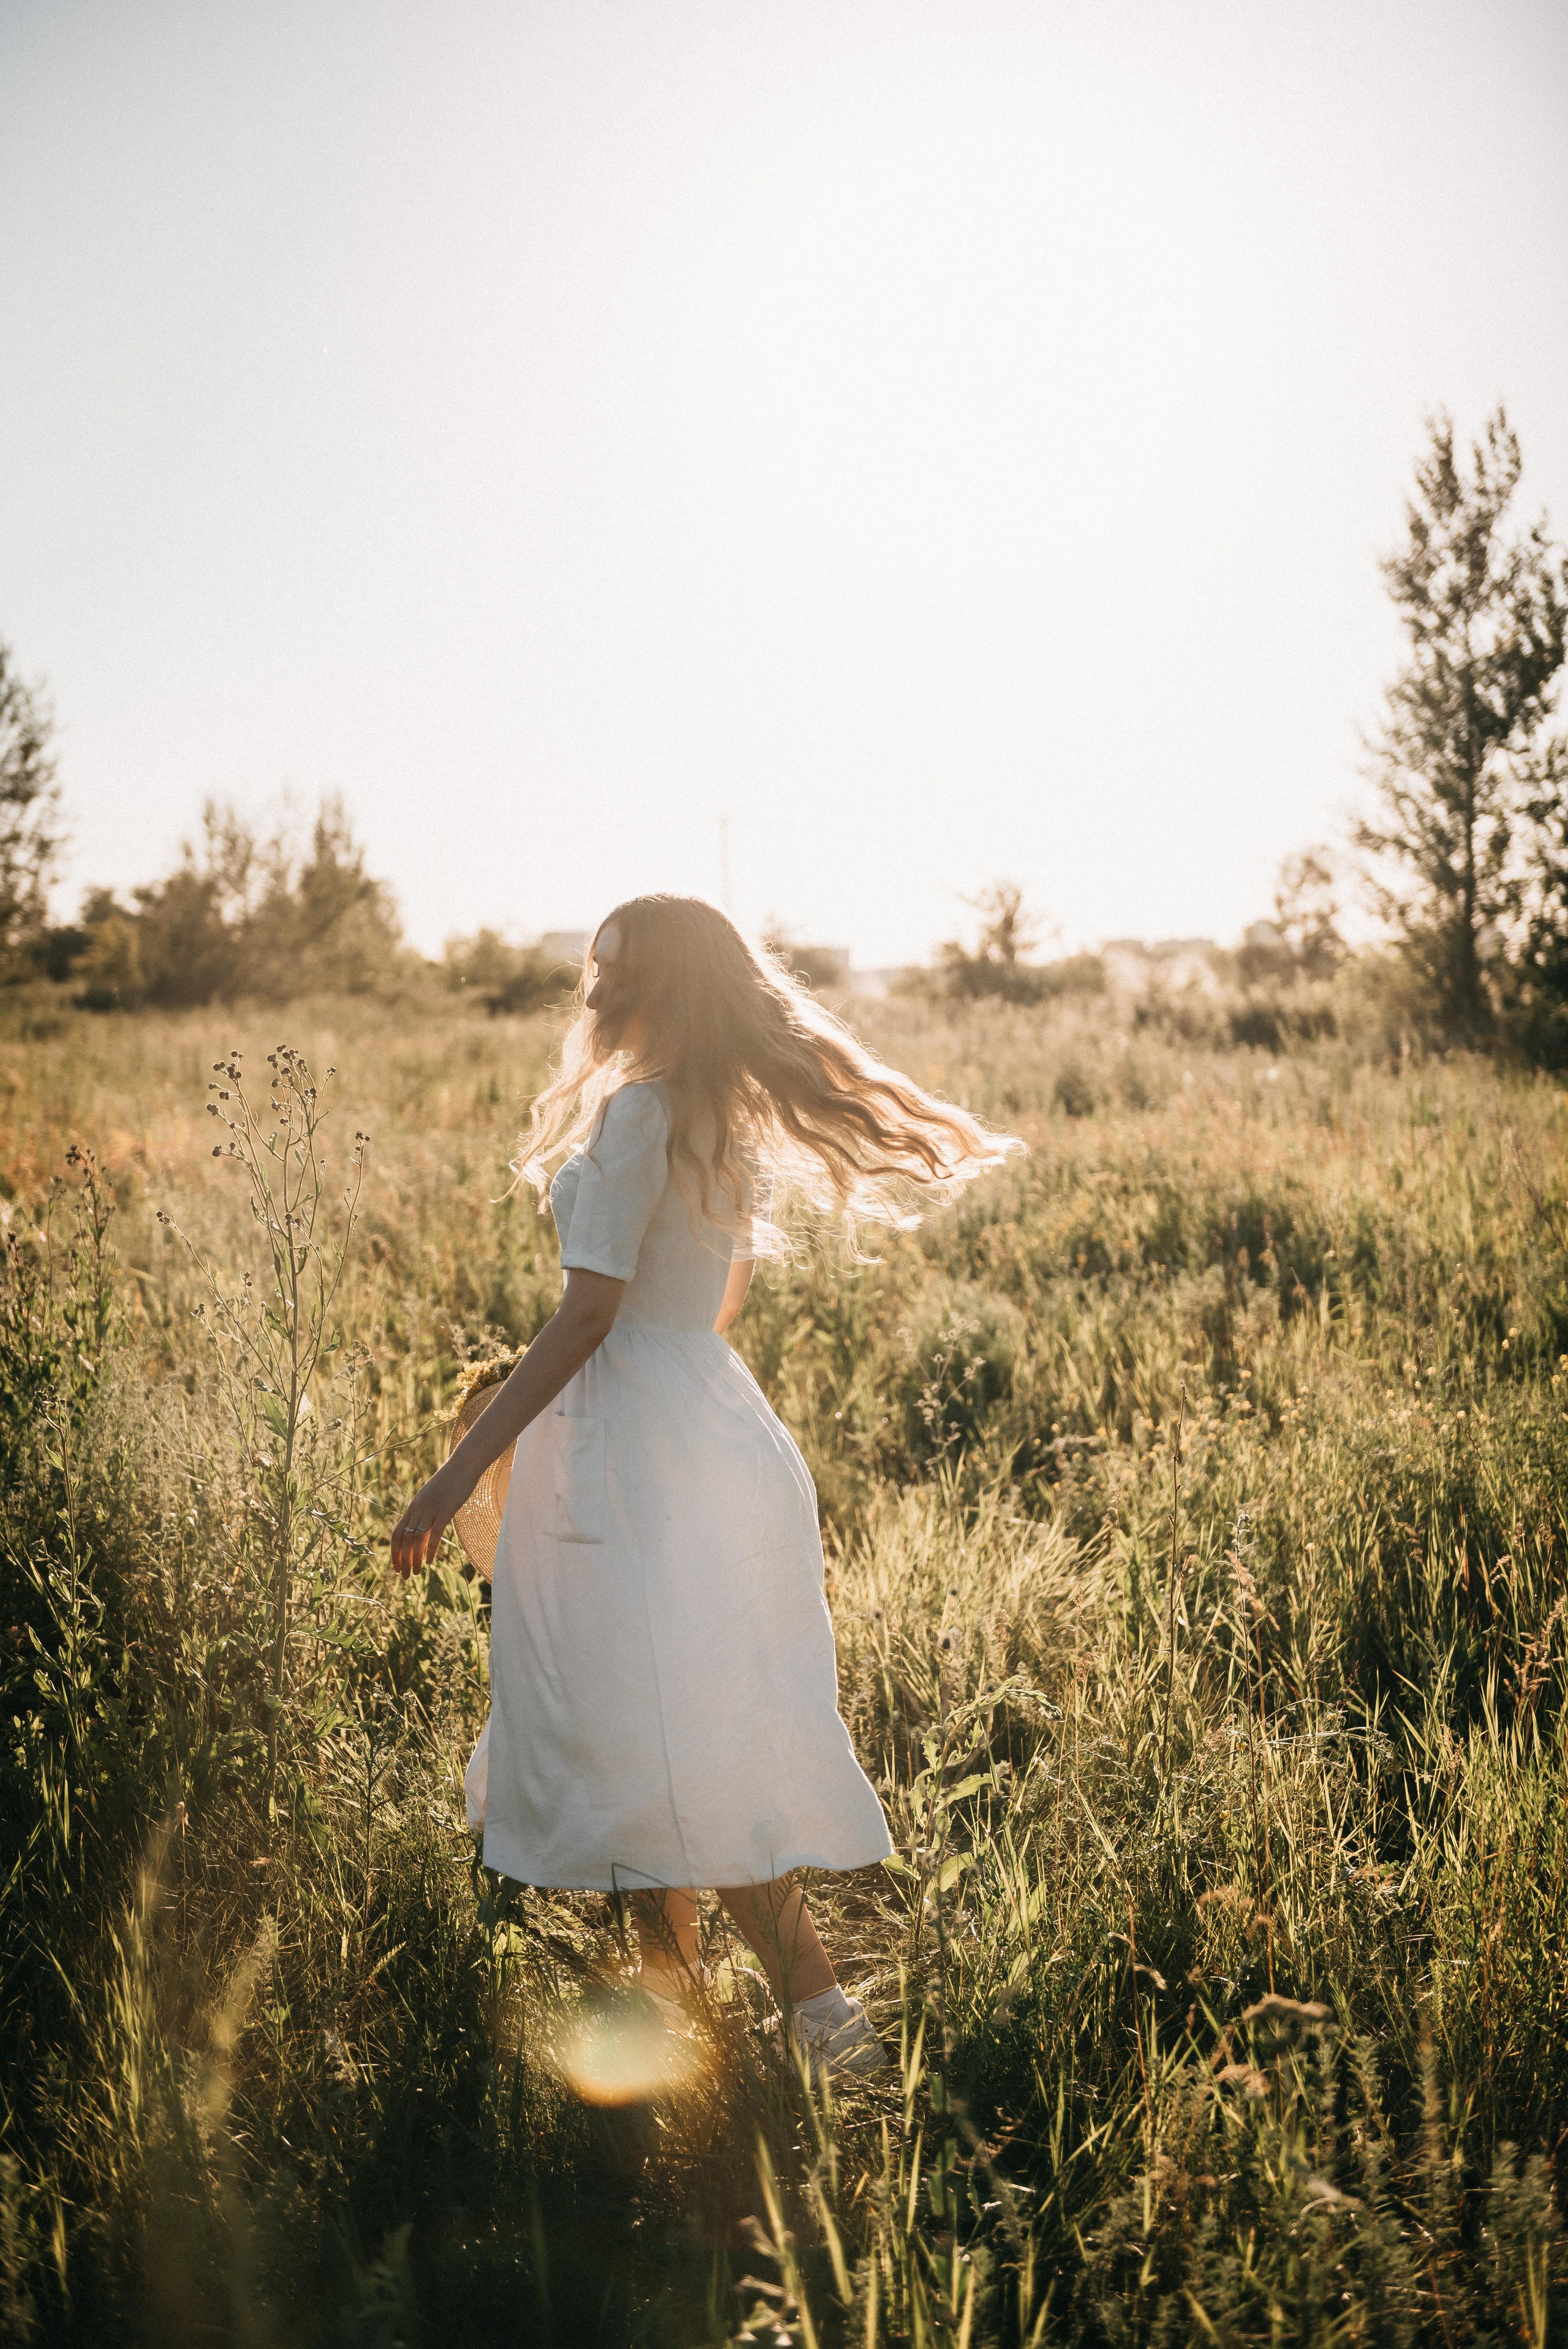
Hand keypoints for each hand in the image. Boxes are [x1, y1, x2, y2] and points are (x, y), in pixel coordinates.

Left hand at [390, 1459, 471, 1577]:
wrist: (462, 1465)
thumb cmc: (449, 1482)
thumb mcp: (432, 1498)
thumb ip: (425, 1512)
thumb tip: (423, 1526)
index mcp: (413, 1507)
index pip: (396, 1534)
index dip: (394, 1552)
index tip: (396, 1567)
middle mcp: (418, 1510)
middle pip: (404, 1540)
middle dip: (402, 1560)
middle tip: (404, 1576)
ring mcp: (431, 1510)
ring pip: (417, 1539)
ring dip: (415, 1559)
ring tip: (416, 1573)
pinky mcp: (445, 1511)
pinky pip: (435, 1534)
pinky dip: (431, 1550)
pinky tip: (431, 1561)